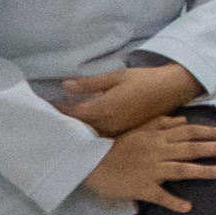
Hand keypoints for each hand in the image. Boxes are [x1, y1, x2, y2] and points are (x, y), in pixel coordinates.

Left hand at [45, 59, 202, 134]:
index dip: (58, 113)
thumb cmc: (142, 80)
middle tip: (48, 126)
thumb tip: (65, 85)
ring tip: (62, 132)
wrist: (171, 89)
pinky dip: (92, 136)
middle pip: (80, 129)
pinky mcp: (125, 134)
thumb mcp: (115, 76)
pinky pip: (103, 138)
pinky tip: (85, 135)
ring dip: (77, 134)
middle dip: (65, 127)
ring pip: (91, 136)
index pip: (73, 114)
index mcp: (103, 108)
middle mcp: (108, 123)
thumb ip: (90, 83)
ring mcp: (117, 131)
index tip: (44, 112)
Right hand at [77, 114, 215, 207]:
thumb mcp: (137, 128)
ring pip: (181, 169)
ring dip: (203, 171)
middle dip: (215, 148)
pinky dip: (174, 202)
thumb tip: (182, 120)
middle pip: (191, 148)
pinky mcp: (142, 187)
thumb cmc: (113, 145)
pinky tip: (188, 207)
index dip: (209, 132)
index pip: (189, 132)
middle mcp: (158, 151)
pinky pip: (160, 196)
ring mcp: (151, 170)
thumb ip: (160, 123)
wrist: (89, 161)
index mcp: (156, 136)